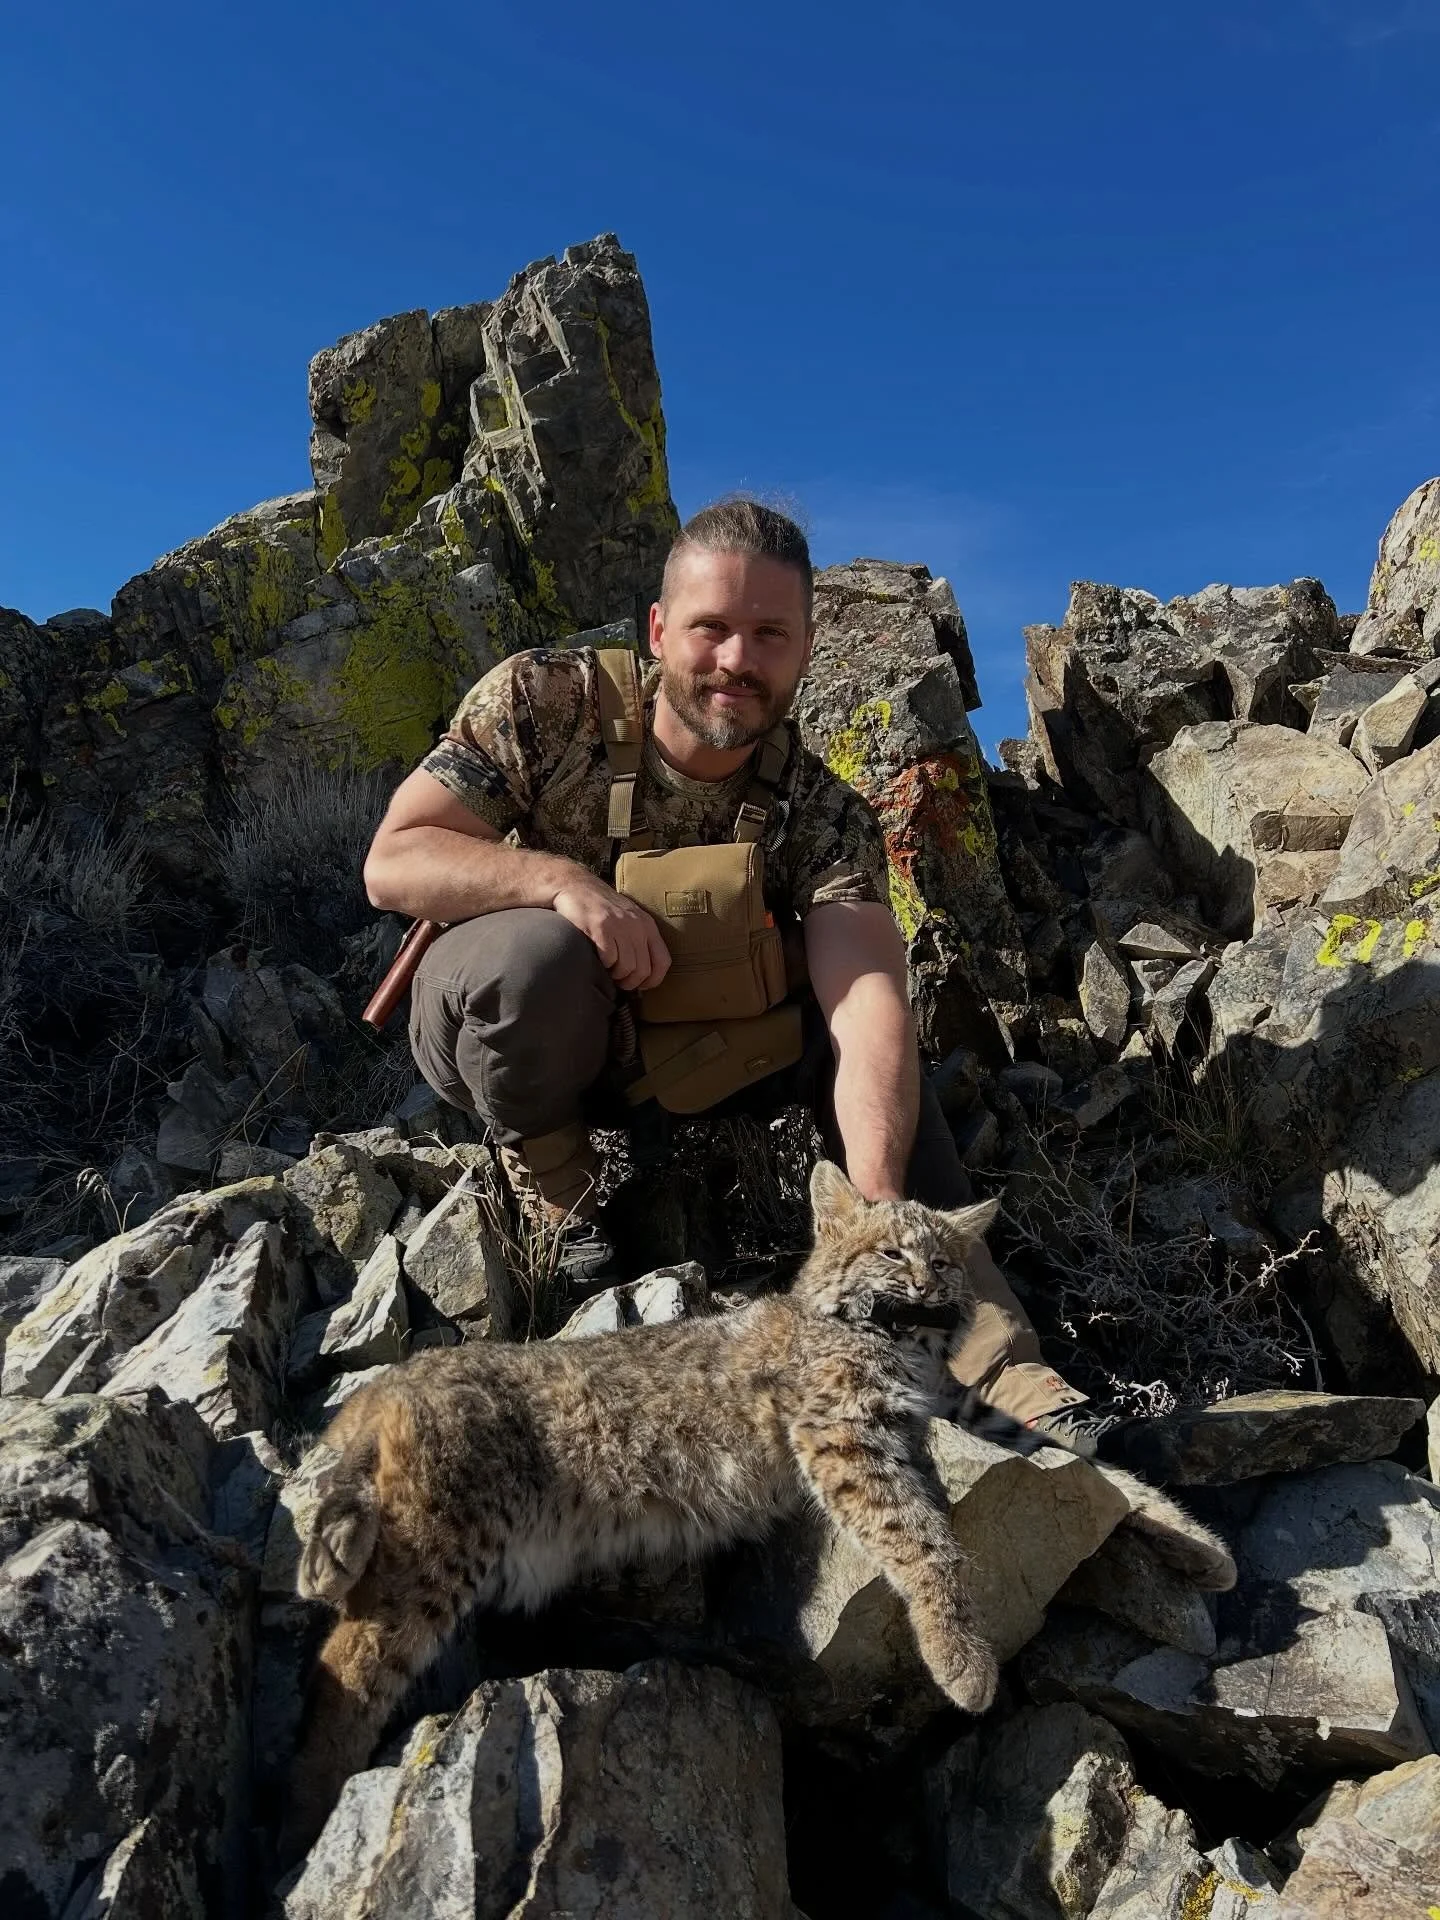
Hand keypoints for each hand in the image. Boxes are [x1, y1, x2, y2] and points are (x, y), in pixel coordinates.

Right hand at [552, 874, 671, 990]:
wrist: (574, 885)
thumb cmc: (600, 907)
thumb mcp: (628, 918)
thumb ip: (638, 940)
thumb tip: (643, 974)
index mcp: (647, 924)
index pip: (663, 961)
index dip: (653, 980)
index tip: (640, 986)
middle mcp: (636, 925)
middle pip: (643, 970)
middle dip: (630, 982)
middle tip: (618, 981)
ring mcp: (619, 926)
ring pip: (626, 968)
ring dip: (615, 975)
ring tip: (607, 969)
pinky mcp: (600, 928)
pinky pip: (608, 959)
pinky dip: (603, 965)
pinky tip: (597, 958)